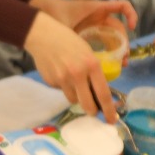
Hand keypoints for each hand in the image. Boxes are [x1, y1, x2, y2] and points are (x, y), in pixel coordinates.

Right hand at [27, 0, 136, 122]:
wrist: (42, 35)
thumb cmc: (69, 40)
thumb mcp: (87, 52)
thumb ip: (93, 71)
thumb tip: (98, 93)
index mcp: (91, 64)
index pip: (103, 94)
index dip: (109, 111)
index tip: (112, 120)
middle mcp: (78, 74)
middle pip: (88, 105)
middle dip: (92, 111)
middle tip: (93, 110)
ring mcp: (62, 79)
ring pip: (73, 99)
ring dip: (76, 96)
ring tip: (73, 81)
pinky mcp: (50, 82)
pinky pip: (61, 91)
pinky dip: (64, 87)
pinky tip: (60, 73)